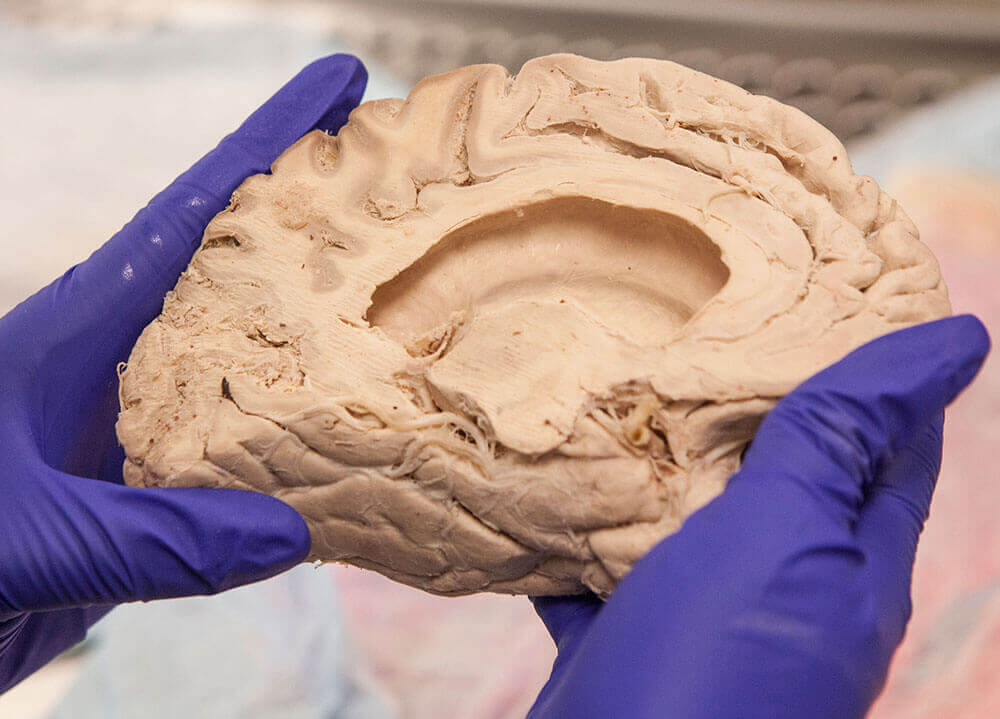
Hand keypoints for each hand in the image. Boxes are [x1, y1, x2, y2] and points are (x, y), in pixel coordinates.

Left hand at [0, 54, 366, 691]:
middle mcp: (120, 362)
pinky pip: (239, 451)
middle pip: (234, 266)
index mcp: (80, 332)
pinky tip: (346, 444)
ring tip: (403, 297)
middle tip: (401, 182)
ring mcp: (135, 420)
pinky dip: (295, 440)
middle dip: (313, 216)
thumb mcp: (30, 539)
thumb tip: (293, 530)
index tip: (338, 82)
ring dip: (319, 326)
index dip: (265, 144)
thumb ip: (153, 538)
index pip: (186, 218)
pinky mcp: (144, 485)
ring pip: (248, 357)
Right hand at [529, 315, 989, 718]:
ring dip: (657, 458)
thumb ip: (846, 442)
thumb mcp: (789, 538)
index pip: (889, 447)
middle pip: (777, 476)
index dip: (878, 373)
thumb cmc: (715, 669)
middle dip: (747, 401)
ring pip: (685, 517)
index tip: (835, 291)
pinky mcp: (625, 640)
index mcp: (848, 566)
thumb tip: (958, 341)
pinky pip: (605, 563)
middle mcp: (783, 595)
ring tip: (617, 381)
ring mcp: (701, 622)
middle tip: (703, 316)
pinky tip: (547, 479)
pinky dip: (582, 522)